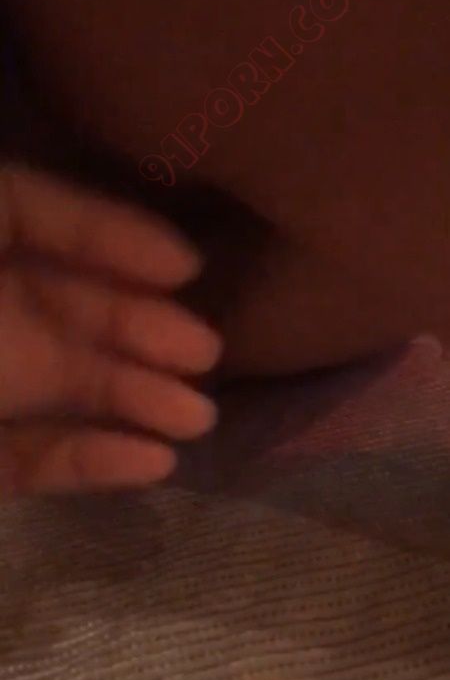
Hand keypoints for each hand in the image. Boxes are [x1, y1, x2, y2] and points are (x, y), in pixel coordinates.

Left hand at [0, 164, 220, 495]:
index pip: (34, 217)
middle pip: (65, 307)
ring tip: (199, 418)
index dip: (110, 234)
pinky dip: (90, 462)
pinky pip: (31, 460)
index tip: (187, 267)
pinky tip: (153, 463)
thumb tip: (156, 246)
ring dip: (134, 398)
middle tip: (208, 352)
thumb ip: (28, 216)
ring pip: (61, 387)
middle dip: (142, 328)